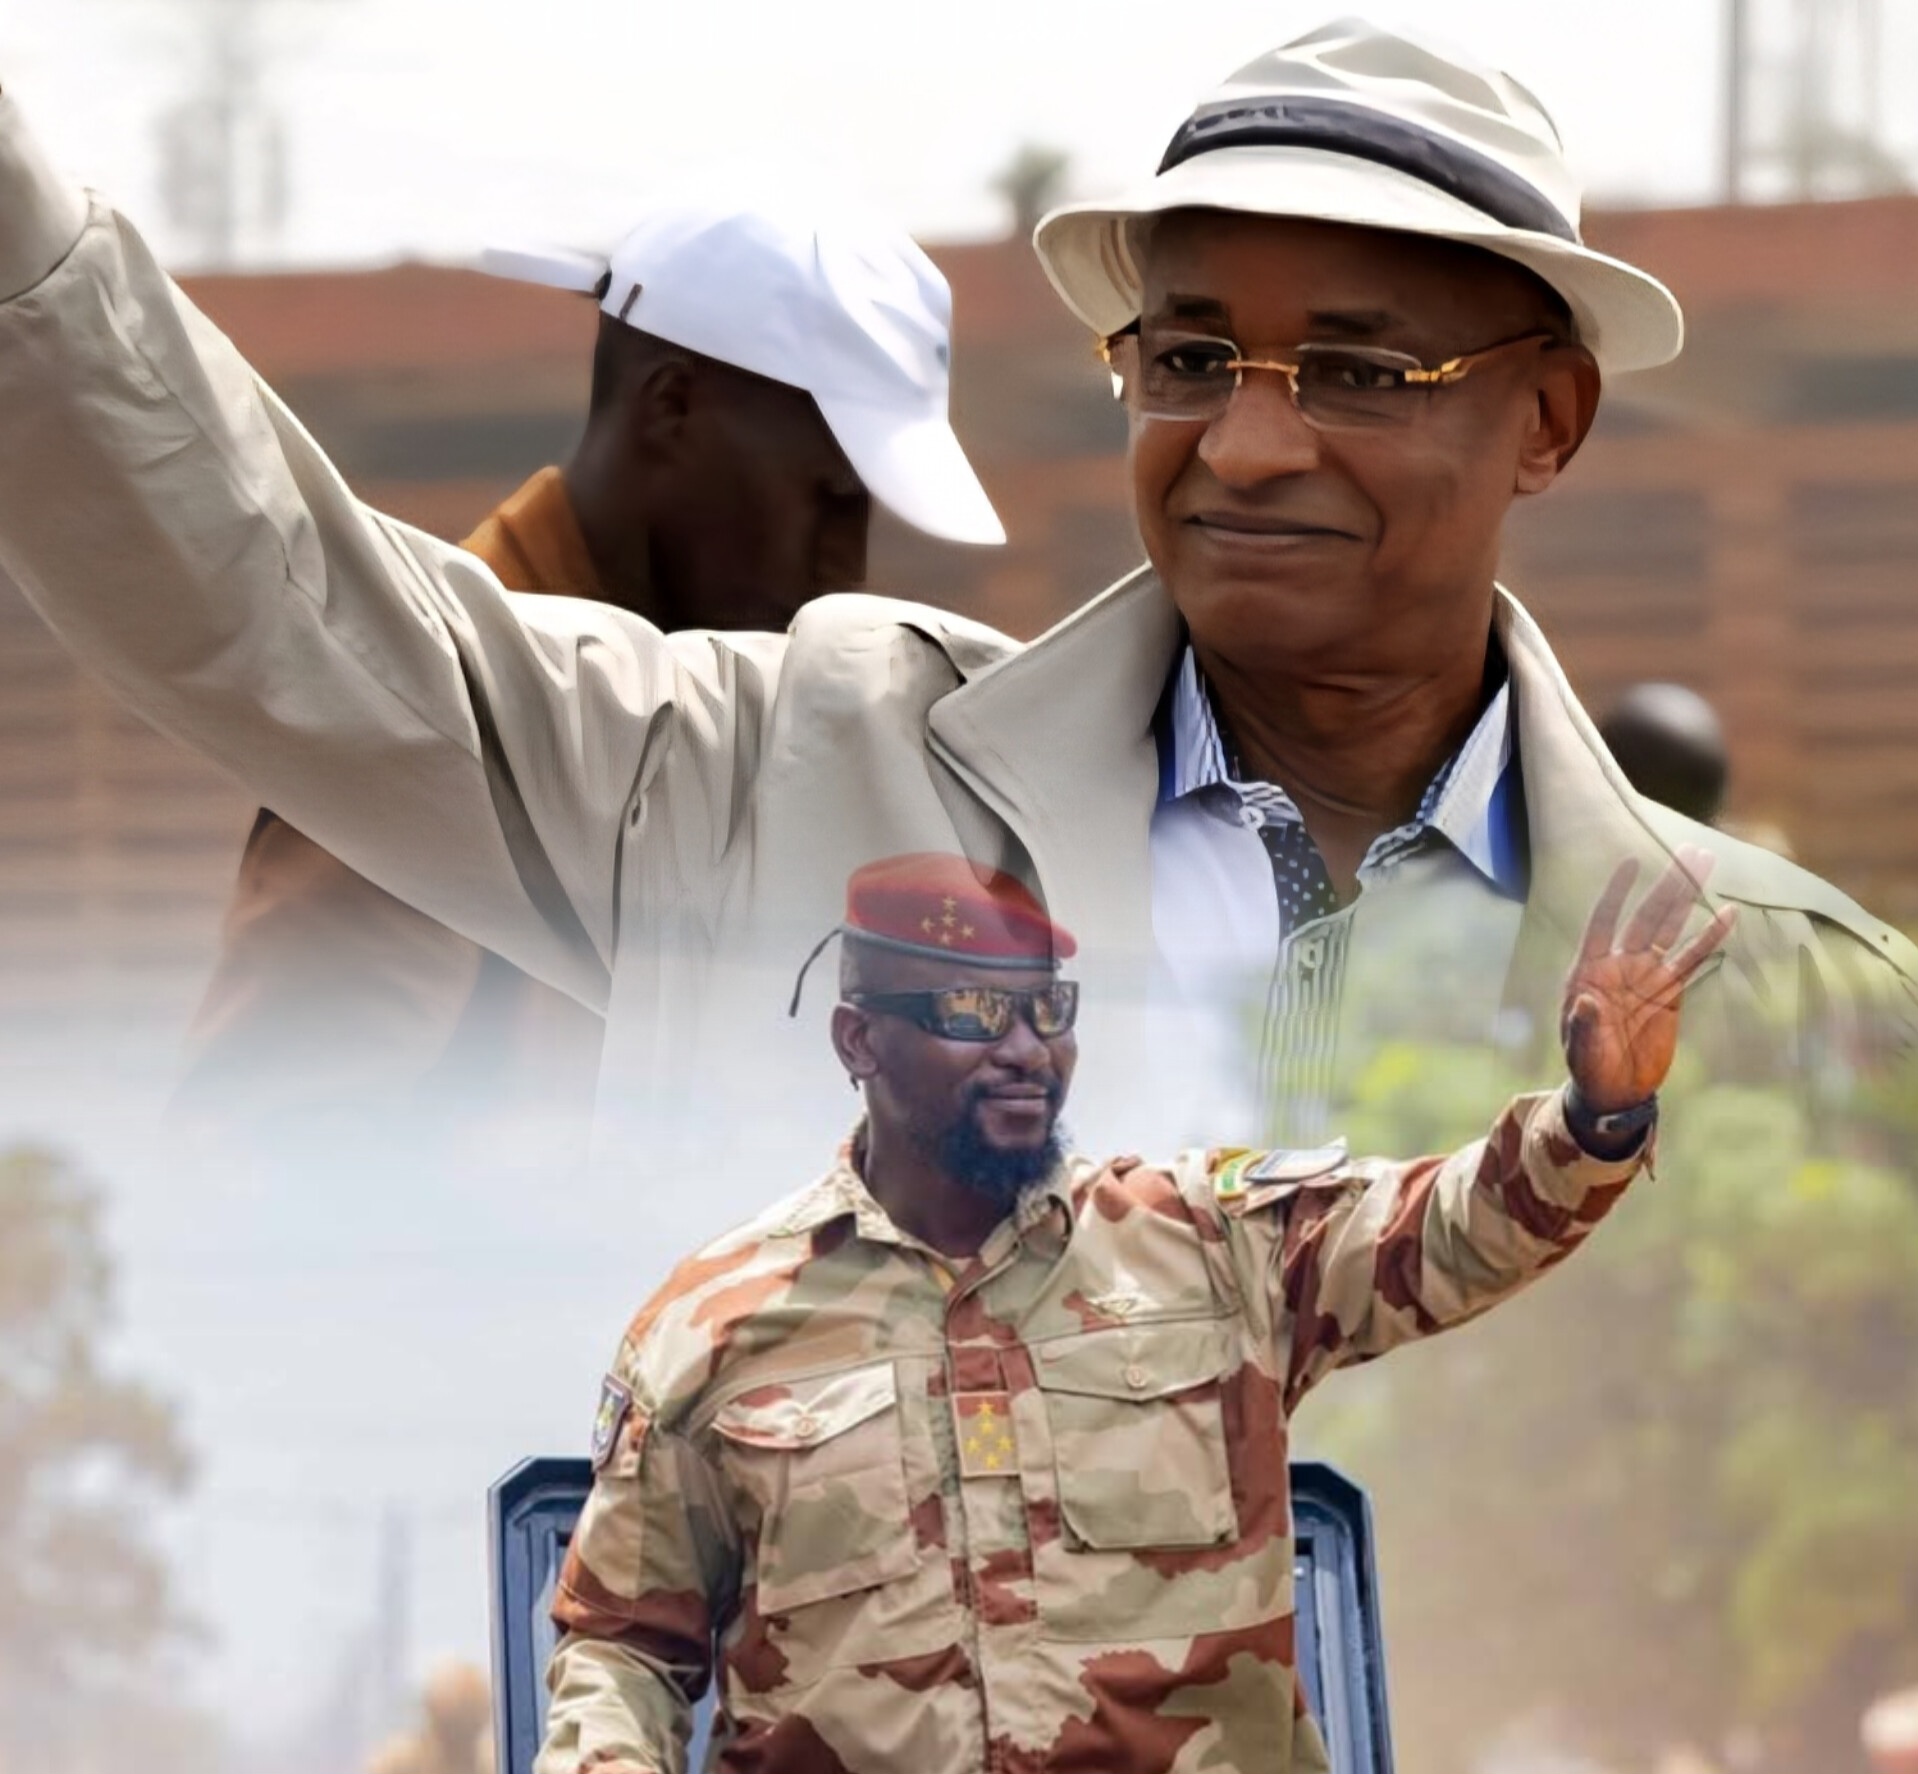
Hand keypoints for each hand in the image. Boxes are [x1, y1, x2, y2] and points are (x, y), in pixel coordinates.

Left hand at [1560, 846, 1737, 1112]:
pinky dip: (1709, 938)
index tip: (1631, 862)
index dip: (1617, 894)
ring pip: (1670, 929)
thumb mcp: (1582, 1050)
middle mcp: (1618, 965)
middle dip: (1667, 886)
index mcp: (1590, 972)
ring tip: (1705, 862)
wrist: (1613, 1090)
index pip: (1603, 922)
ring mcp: (1646, 975)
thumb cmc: (1588, 1068)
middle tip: (1692, 852)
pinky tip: (1727, 914)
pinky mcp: (1670, 991)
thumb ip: (1584, 1025)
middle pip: (1646, 917)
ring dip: (1687, 898)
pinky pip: (1692, 959)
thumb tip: (1586, 1001)